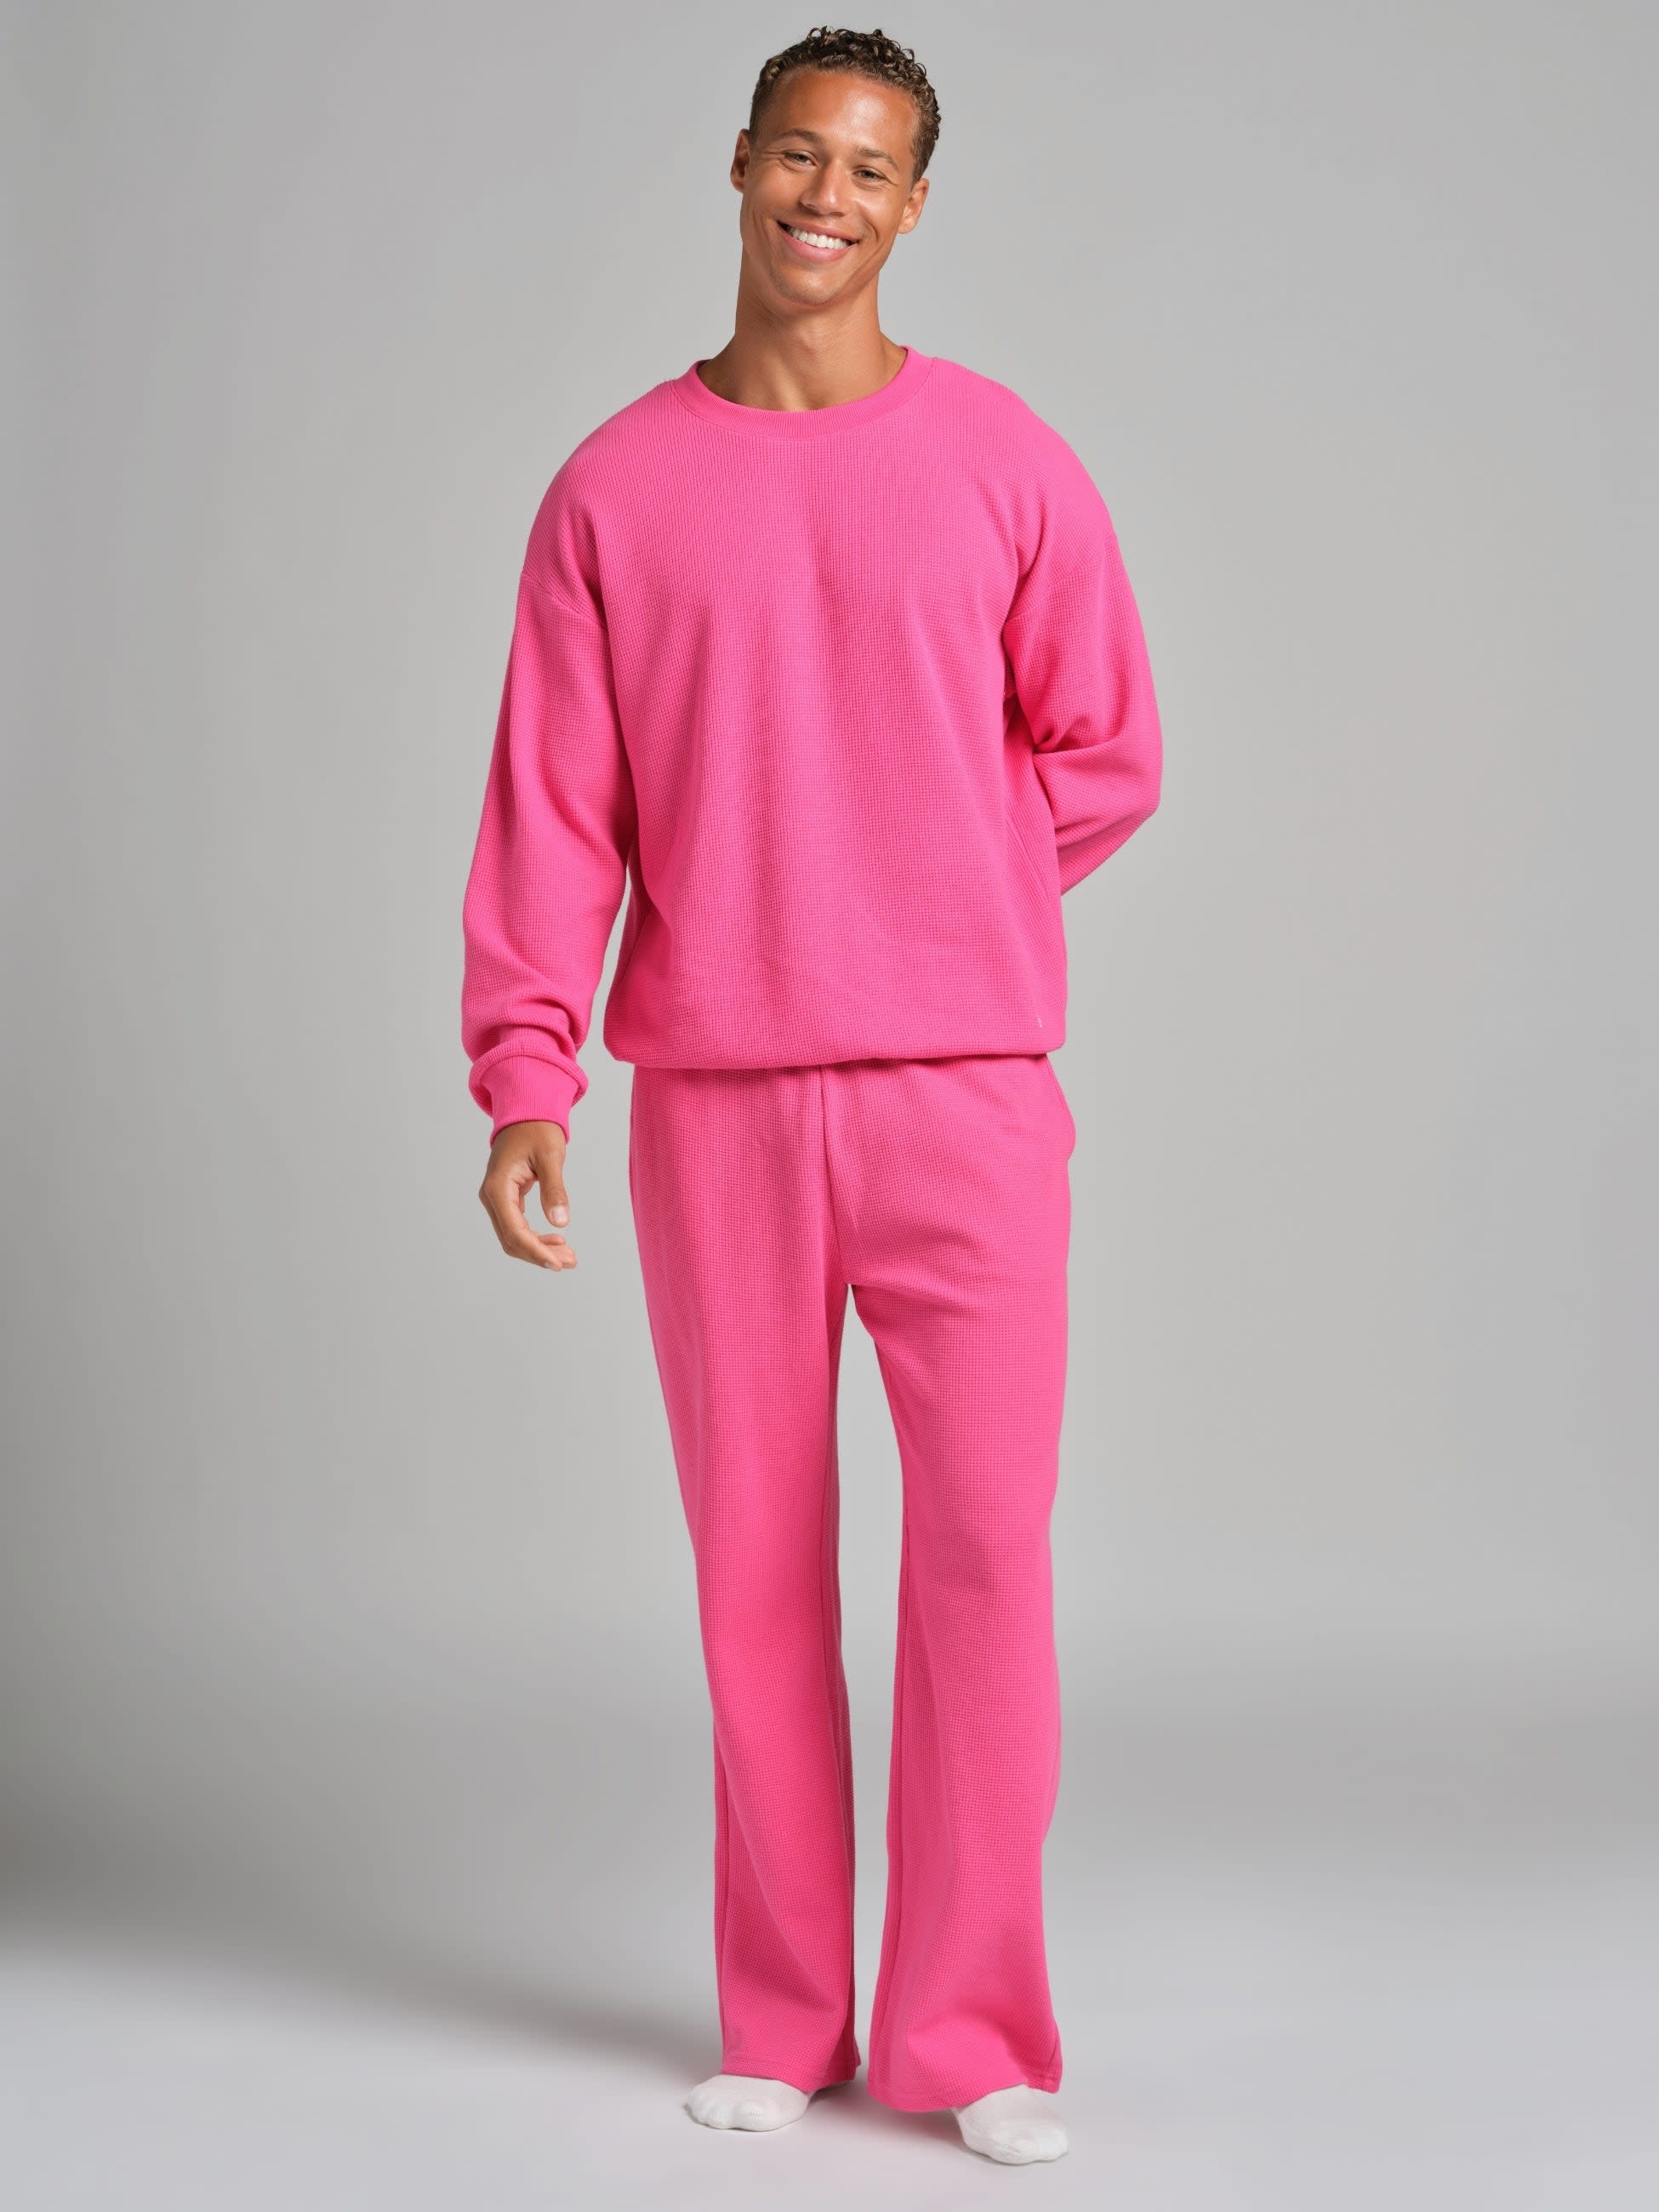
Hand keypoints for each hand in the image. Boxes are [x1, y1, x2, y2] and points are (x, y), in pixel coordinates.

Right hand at [478, 1121, 576, 1270]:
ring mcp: (497, 1199)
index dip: (536, 1251)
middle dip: (540, 1254)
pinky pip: (518, 1226)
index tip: (557, 1264)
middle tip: (570, 1261)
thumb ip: (555, 1190)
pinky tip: (557, 1242)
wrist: (526, 1112)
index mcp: (497, 1188)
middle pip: (512, 1239)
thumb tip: (561, 1222)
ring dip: (539, 1249)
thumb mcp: (550, 1156)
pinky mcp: (506, 1199)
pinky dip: (536, 1237)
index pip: (514, 1231)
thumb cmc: (537, 1129)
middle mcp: (491, 1196)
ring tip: (568, 1256)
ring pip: (514, 1236)